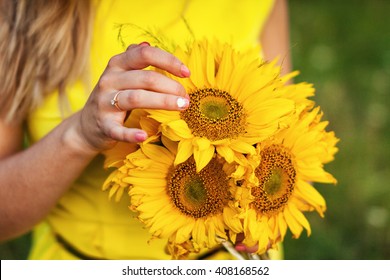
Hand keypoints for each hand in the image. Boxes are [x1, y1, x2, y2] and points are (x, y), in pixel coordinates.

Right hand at [76, 42, 190, 151]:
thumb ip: (133, 59)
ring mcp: (105, 102)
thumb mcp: (120, 74)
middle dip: (171, 87)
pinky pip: (118, 130)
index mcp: (117, 64)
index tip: (187, 73)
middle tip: (187, 98)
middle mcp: (109, 80)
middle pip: (146, 78)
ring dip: (163, 102)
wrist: (87, 125)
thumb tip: (147, 43)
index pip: (145, 54)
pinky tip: (144, 136)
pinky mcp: (104, 125)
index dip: (169, 61)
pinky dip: (131, 134)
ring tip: (182, 107)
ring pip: (136, 98)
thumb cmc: (113, 97)